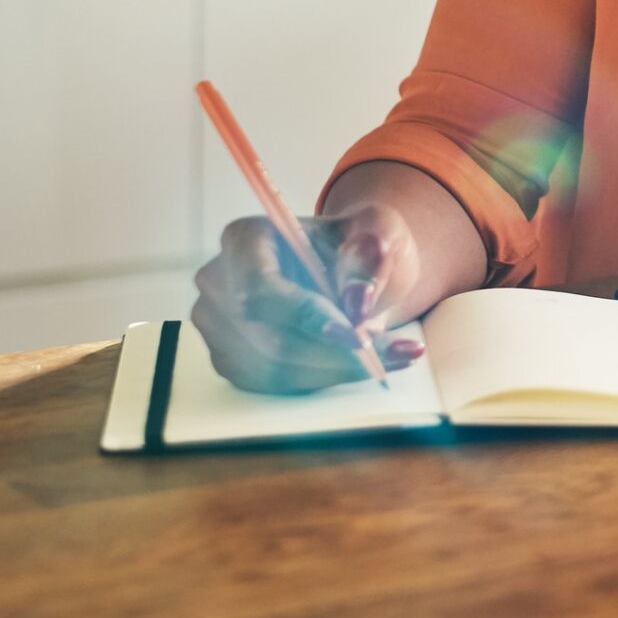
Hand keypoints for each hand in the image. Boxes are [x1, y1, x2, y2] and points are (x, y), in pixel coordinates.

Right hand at [191, 202, 427, 393]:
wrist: (347, 268)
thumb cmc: (356, 245)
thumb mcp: (376, 233)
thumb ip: (369, 257)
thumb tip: (356, 303)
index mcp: (244, 239)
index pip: (260, 289)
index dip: (306, 318)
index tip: (359, 338)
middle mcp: (218, 283)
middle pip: (270, 338)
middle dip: (337, 353)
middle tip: (399, 352)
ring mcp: (218, 327)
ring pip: (277, 368)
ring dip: (338, 370)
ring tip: (393, 354)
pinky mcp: (232, 361)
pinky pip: (278, 384)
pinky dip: (326, 377)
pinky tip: (360, 363)